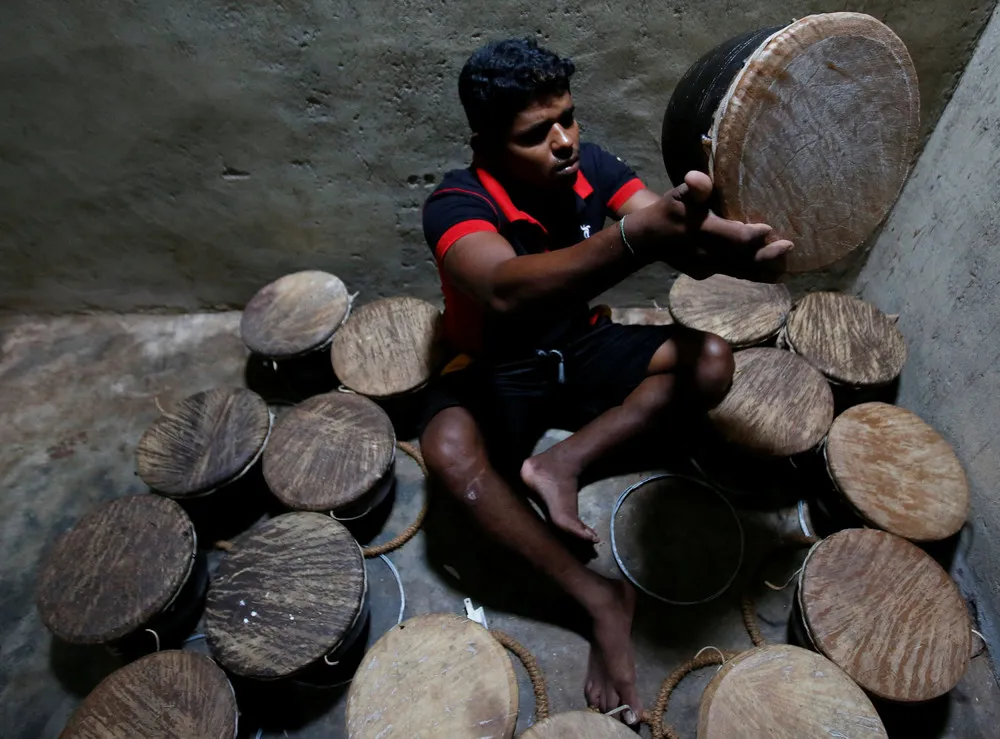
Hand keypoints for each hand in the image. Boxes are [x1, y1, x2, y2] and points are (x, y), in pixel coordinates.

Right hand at [627, 171, 792, 279]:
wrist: (648, 240)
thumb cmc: (669, 211)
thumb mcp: (678, 195)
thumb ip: (694, 188)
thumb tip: (696, 176)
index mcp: (702, 232)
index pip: (734, 237)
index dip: (753, 235)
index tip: (769, 228)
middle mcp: (706, 254)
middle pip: (743, 259)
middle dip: (767, 255)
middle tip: (789, 247)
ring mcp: (706, 267)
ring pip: (740, 271)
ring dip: (764, 271)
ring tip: (785, 269)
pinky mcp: (705, 274)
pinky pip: (732, 273)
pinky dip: (751, 272)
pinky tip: (767, 271)